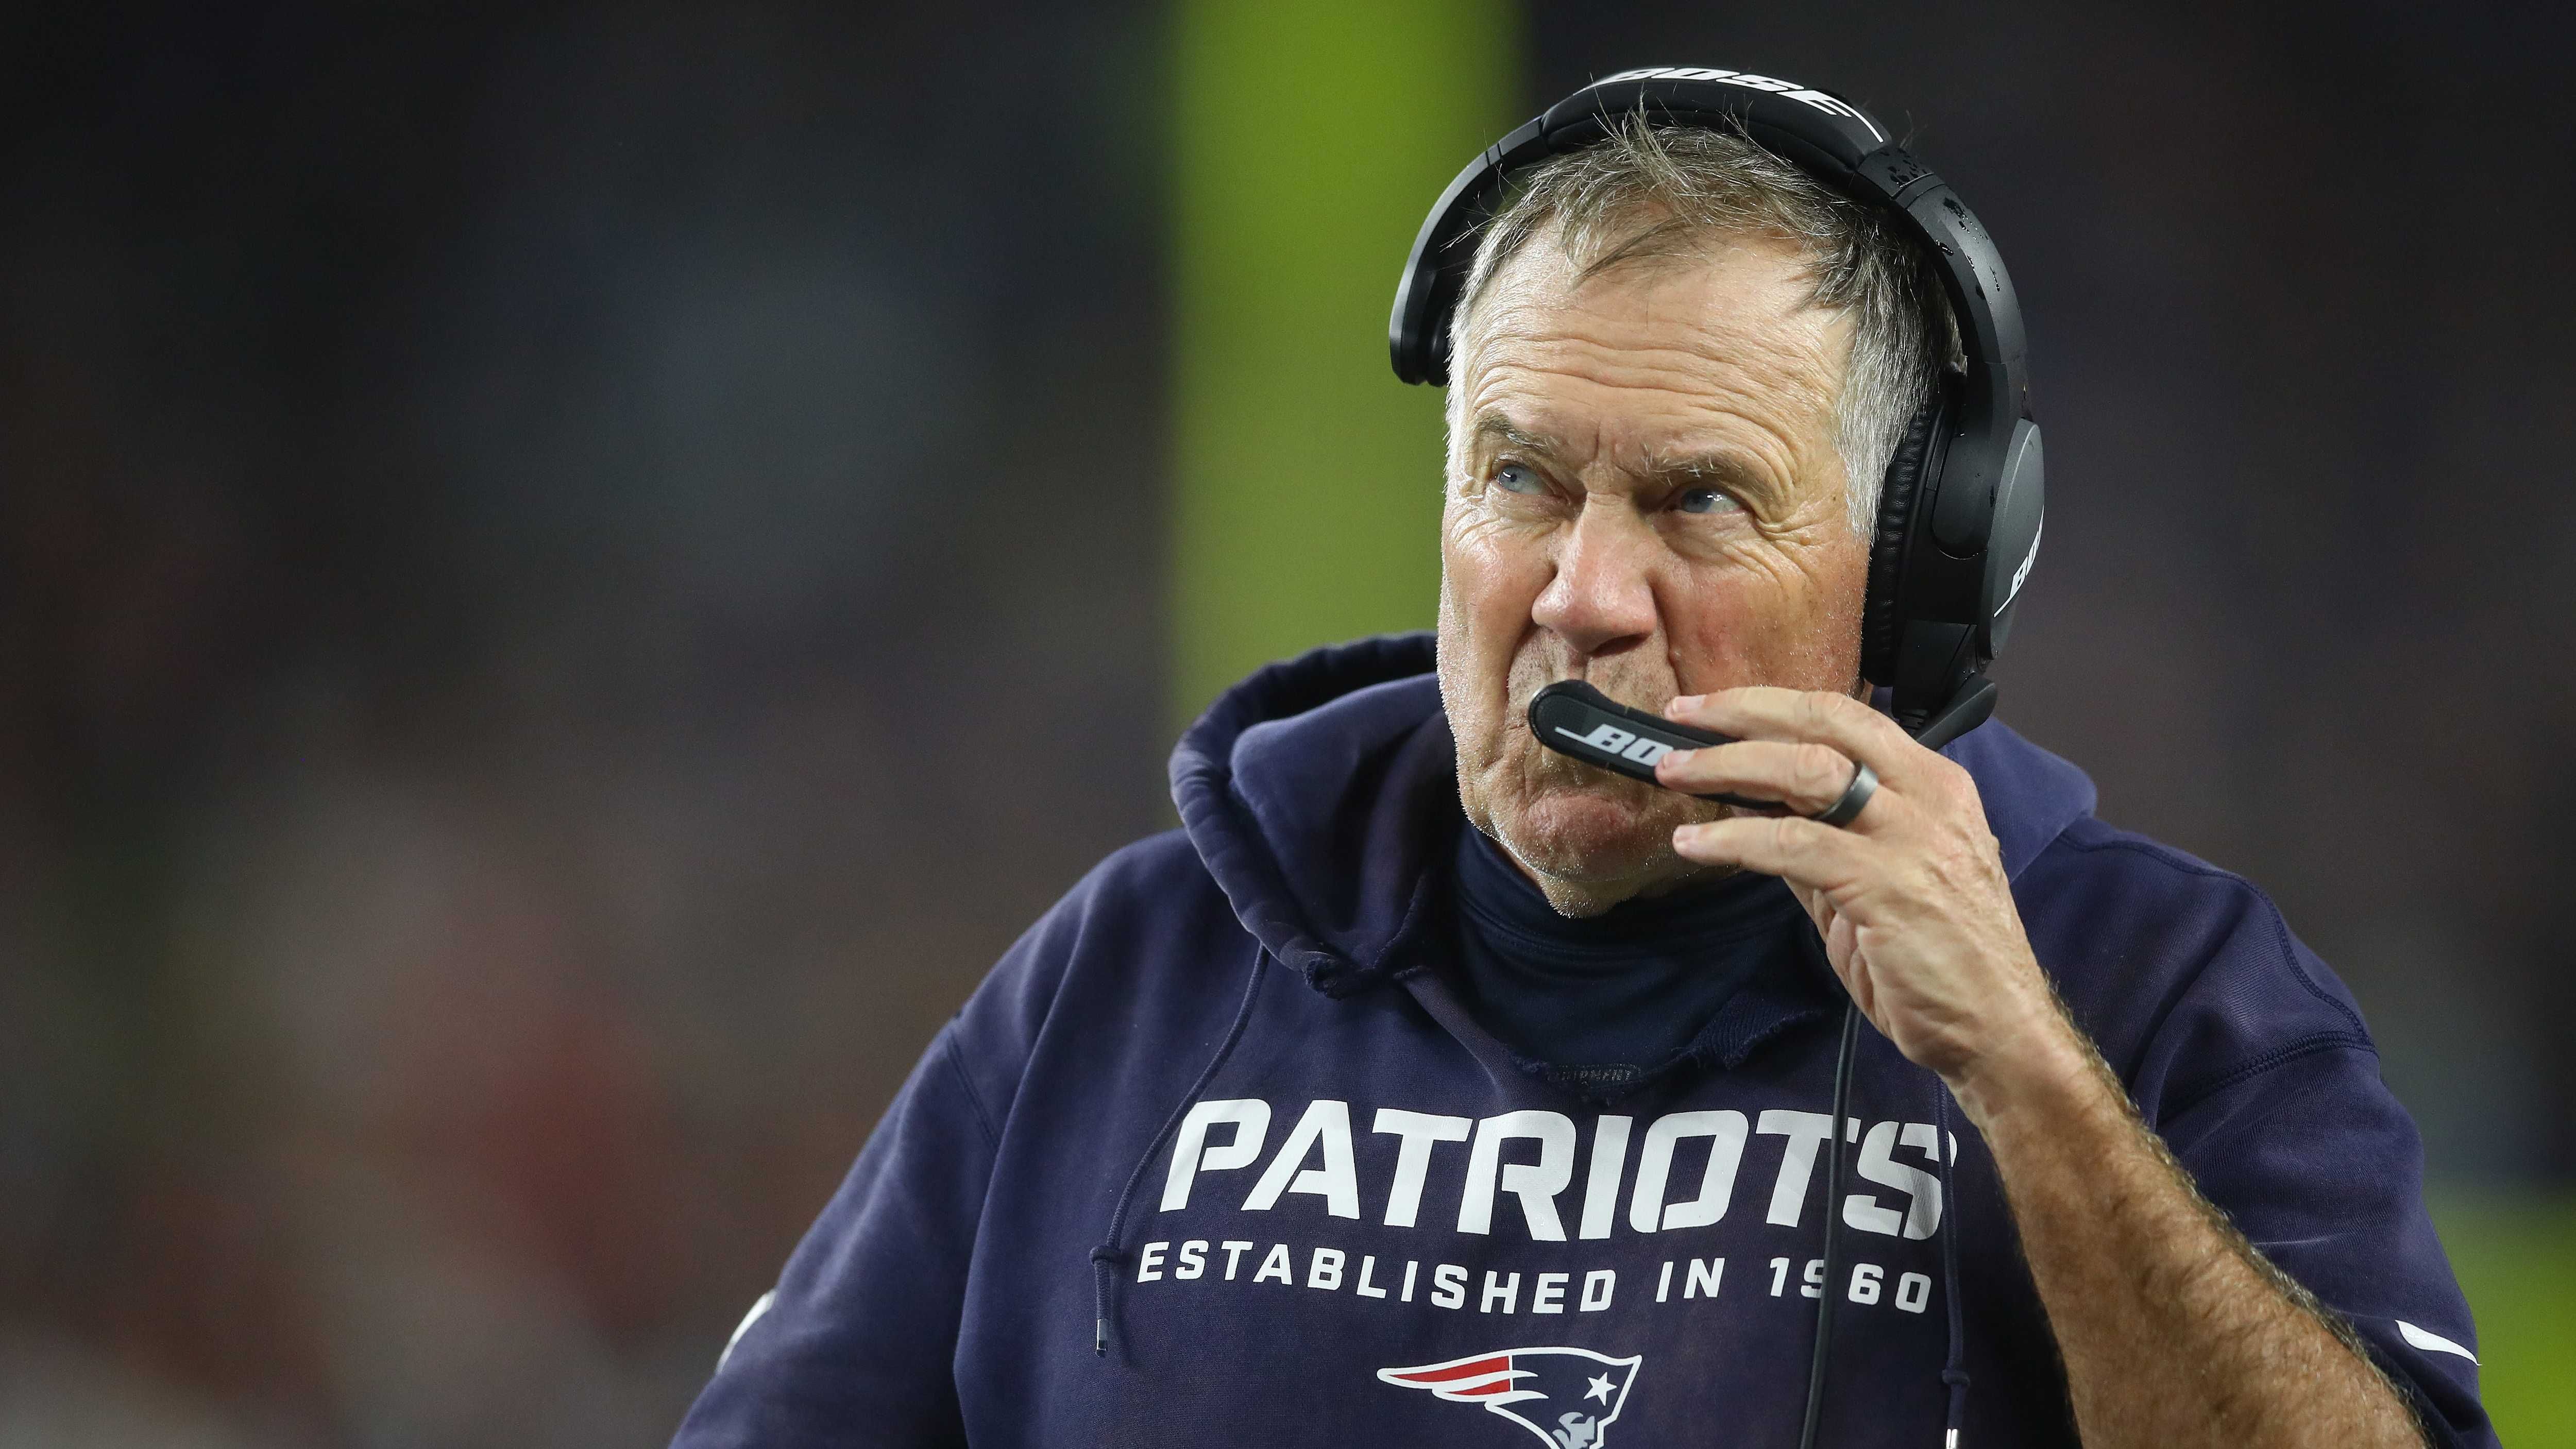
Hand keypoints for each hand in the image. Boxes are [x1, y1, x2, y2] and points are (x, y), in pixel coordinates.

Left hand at [1653, 687, 2077, 1097]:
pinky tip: (1694, 845)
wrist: (1995, 1032)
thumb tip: (1752, 811)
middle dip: (1745, 711)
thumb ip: (1822, 842)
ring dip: (1728, 766)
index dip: (1772, 704)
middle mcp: (1929, 797)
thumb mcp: (1876, 885)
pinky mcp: (1890, 887)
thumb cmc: (1938, 962)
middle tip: (1682, 715)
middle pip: (1826, 723)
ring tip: (1674, 773)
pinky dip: (1736, 840)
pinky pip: (1795, 846)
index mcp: (1933, 787)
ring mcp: (1914, 839)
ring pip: (1808, 771)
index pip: (1846, 717)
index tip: (1712, 710)